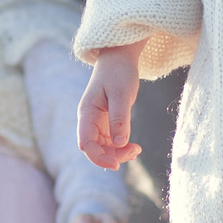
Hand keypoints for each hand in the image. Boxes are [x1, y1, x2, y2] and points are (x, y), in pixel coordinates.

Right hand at [78, 42, 145, 169]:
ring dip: (118, 153)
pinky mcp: (106, 122)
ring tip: (137, 149)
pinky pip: (110, 141)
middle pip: (95, 148)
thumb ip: (120, 119)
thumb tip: (119, 143)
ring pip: (103, 147)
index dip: (98, 157)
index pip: (86, 143)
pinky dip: (121, 147)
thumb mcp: (122, 94)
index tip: (115, 165)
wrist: (118, 57)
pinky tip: (134, 147)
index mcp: (86, 113)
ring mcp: (96, 122)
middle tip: (135, 151)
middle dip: (113, 155)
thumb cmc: (118, 72)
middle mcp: (88, 120)